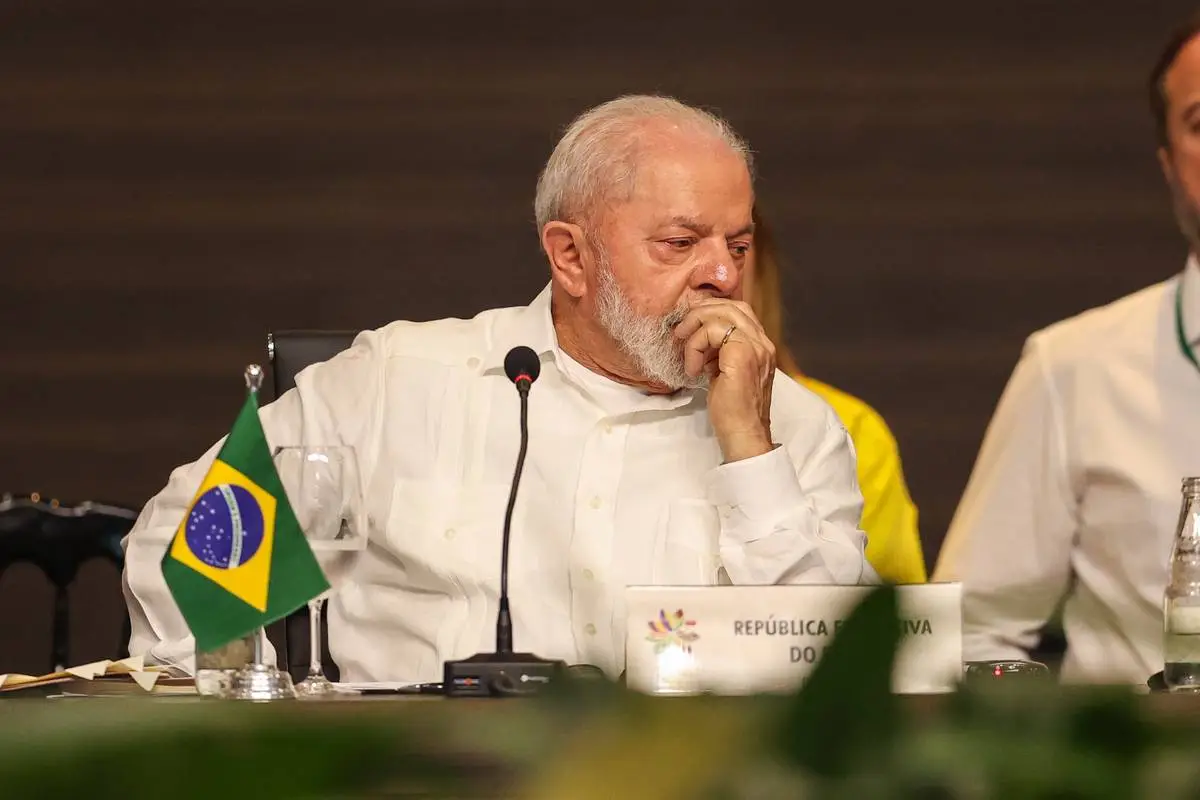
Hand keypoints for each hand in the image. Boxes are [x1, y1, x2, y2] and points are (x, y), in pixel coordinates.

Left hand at [673, 298, 775, 461]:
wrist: (743, 434)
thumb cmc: (733, 411)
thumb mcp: (725, 372)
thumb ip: (720, 352)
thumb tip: (700, 338)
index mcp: (761, 346)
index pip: (739, 311)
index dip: (712, 312)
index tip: (691, 329)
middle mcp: (763, 343)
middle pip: (732, 306)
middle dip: (701, 313)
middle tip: (682, 332)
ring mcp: (756, 348)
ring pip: (722, 315)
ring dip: (695, 328)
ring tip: (686, 351)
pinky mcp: (742, 355)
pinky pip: (713, 331)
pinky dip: (695, 346)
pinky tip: (694, 369)